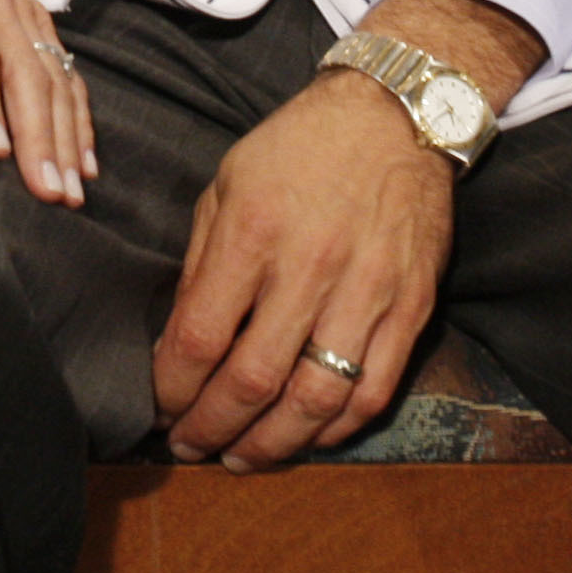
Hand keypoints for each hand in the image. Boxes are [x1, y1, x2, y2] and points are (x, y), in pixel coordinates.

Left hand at [0, 0, 97, 205]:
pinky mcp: (28, 11)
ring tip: (71, 192)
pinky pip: (62, 63)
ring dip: (65, 131)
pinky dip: (76, 111)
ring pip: (51, 69)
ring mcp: (14, 0)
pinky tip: (83, 158)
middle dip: (39, 134)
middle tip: (48, 195)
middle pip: (23, 66)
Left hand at [152, 0, 543, 468]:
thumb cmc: (299, 147)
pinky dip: (334, 428)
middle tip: (189, 447)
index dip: (173, 388)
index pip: (201, 338)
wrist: (396, 115)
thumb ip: (202, 263)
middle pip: (253, 381)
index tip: (160, 406)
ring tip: (240, 457)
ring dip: (270, 445)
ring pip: (315, 401)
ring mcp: (367, 292)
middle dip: (211, 428)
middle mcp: (311, 267)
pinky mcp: (411, 308)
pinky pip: (373, 391)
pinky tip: (305, 435)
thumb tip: (178, 341)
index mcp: (254, 232)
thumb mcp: (227, 184)